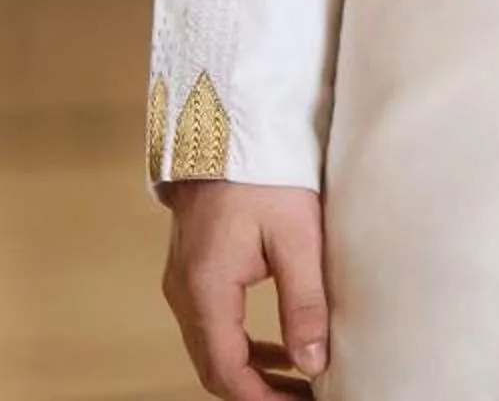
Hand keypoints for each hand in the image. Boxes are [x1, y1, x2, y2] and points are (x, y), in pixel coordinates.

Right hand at [162, 180, 328, 397]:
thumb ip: (305, 302)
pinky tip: (280, 349)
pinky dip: (245, 345)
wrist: (230, 125)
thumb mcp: (298, 236)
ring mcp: (184, 281)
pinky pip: (215, 324)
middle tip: (306, 399)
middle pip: (215, 366)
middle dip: (259, 392)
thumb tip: (314, 363)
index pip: (227, 370)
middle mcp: (185, 292)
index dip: (262, 399)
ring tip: (301, 384)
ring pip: (213, 348)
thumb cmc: (268, 173)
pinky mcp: (195, 270)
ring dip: (253, 371)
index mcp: (206, 288)